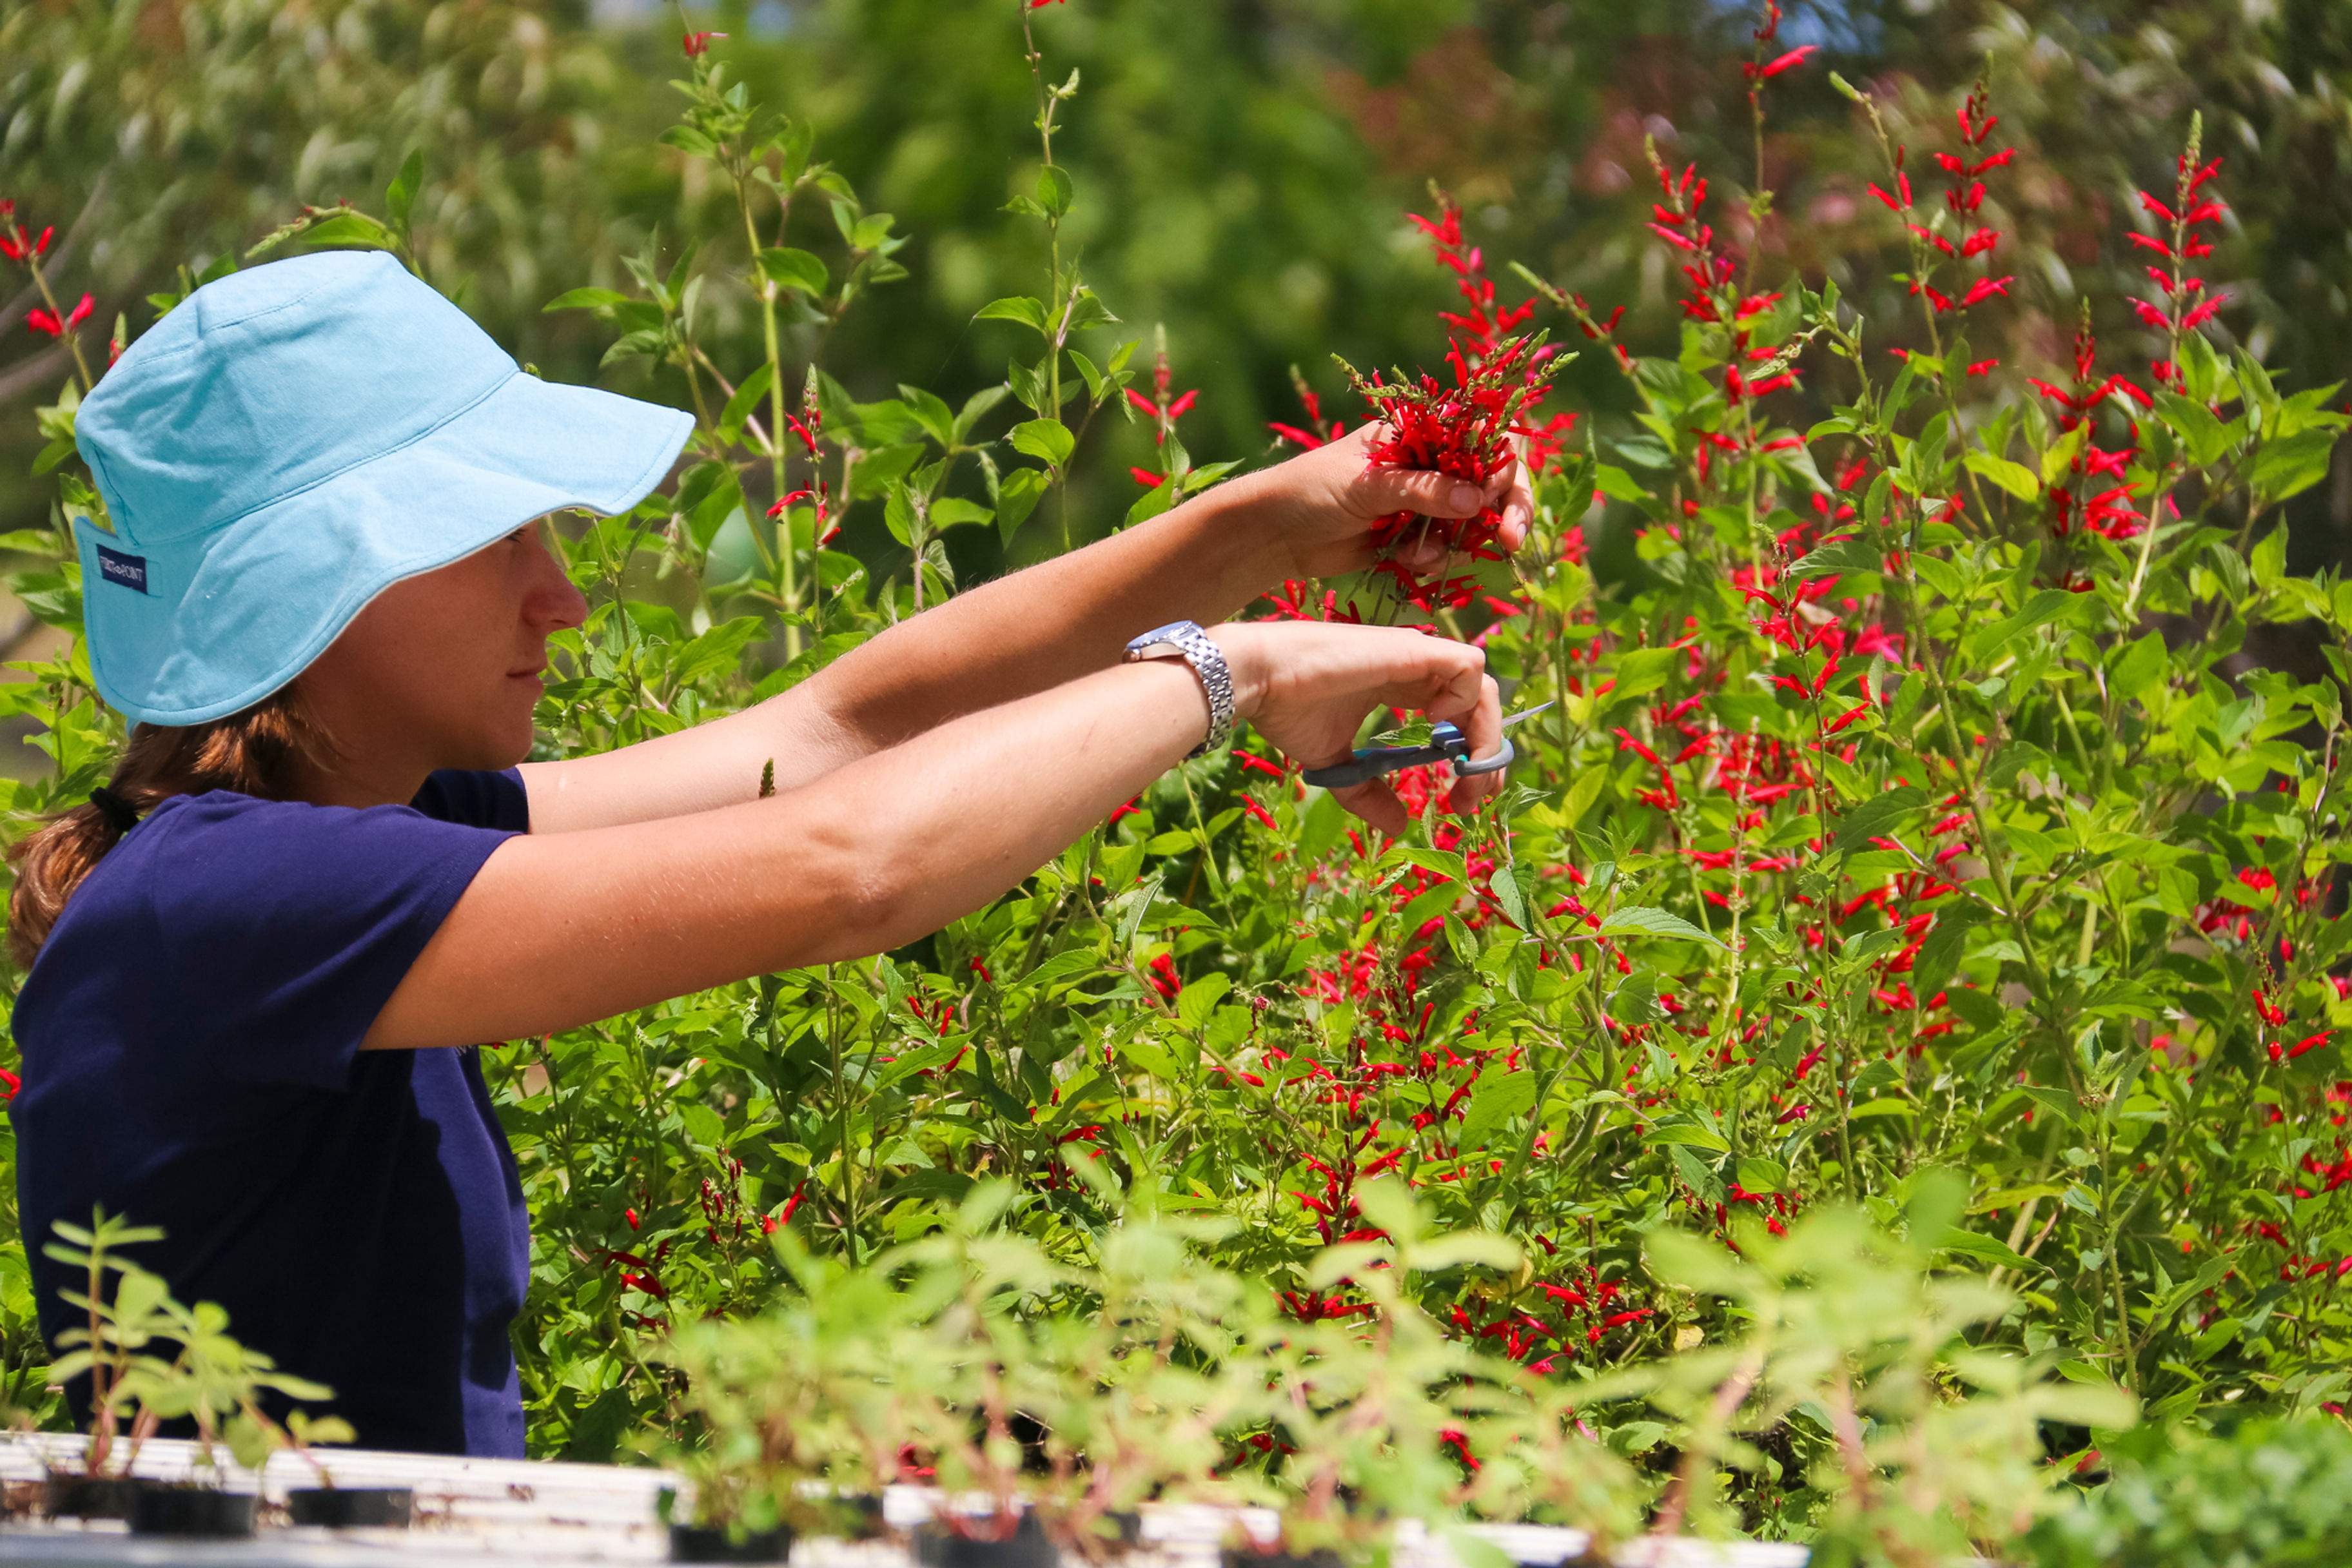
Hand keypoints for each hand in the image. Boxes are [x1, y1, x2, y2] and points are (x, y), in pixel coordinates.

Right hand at [1212, 621, 1503, 834]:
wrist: (1259, 679)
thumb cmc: (1289, 710)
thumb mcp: (1337, 765)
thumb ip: (1369, 792)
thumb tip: (1399, 826)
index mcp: (1403, 687)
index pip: (1460, 716)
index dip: (1473, 757)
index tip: (1464, 798)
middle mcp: (1417, 668)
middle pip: (1481, 705)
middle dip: (1487, 755)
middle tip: (1474, 798)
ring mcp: (1417, 655)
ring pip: (1482, 686)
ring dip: (1484, 736)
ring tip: (1464, 772)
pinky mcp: (1413, 650)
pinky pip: (1468, 667)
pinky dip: (1466, 699)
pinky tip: (1436, 724)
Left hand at [1232, 423, 1534, 580]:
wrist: (1274, 533)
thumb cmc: (1312, 490)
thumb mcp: (1368, 486)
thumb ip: (1423, 491)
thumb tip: (1478, 501)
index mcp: (1421, 431)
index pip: (1484, 437)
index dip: (1502, 464)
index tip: (1497, 497)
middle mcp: (1430, 463)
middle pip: (1493, 481)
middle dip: (1503, 511)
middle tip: (1510, 541)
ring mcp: (1424, 501)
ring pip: (1473, 522)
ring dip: (1457, 542)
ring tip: (1418, 554)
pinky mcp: (1413, 536)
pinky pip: (1446, 549)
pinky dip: (1433, 558)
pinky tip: (1404, 559)